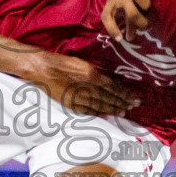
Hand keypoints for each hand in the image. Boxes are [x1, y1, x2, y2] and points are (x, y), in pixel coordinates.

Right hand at [22, 50, 138, 116]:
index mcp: (91, 74)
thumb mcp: (81, 63)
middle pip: (110, 98)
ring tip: (125, 111)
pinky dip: (100, 113)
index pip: (113, 87)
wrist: (40, 68)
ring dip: (114, 109)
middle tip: (135, 105)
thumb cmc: (59, 62)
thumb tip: (107, 81)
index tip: (134, 97)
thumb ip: (94, 73)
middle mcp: (87, 87)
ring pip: (101, 106)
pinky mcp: (70, 104)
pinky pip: (89, 111)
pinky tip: (108, 114)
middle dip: (124, 102)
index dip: (125, 93)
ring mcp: (79, 97)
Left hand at [101, 0, 150, 40]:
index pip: (107, 17)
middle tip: (144, 29)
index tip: (120, 39)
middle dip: (140, 25)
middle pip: (132, 16)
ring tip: (147, 9)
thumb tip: (130, 29)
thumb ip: (121, 8)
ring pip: (144, 7)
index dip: (112, 29)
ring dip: (148, 9)